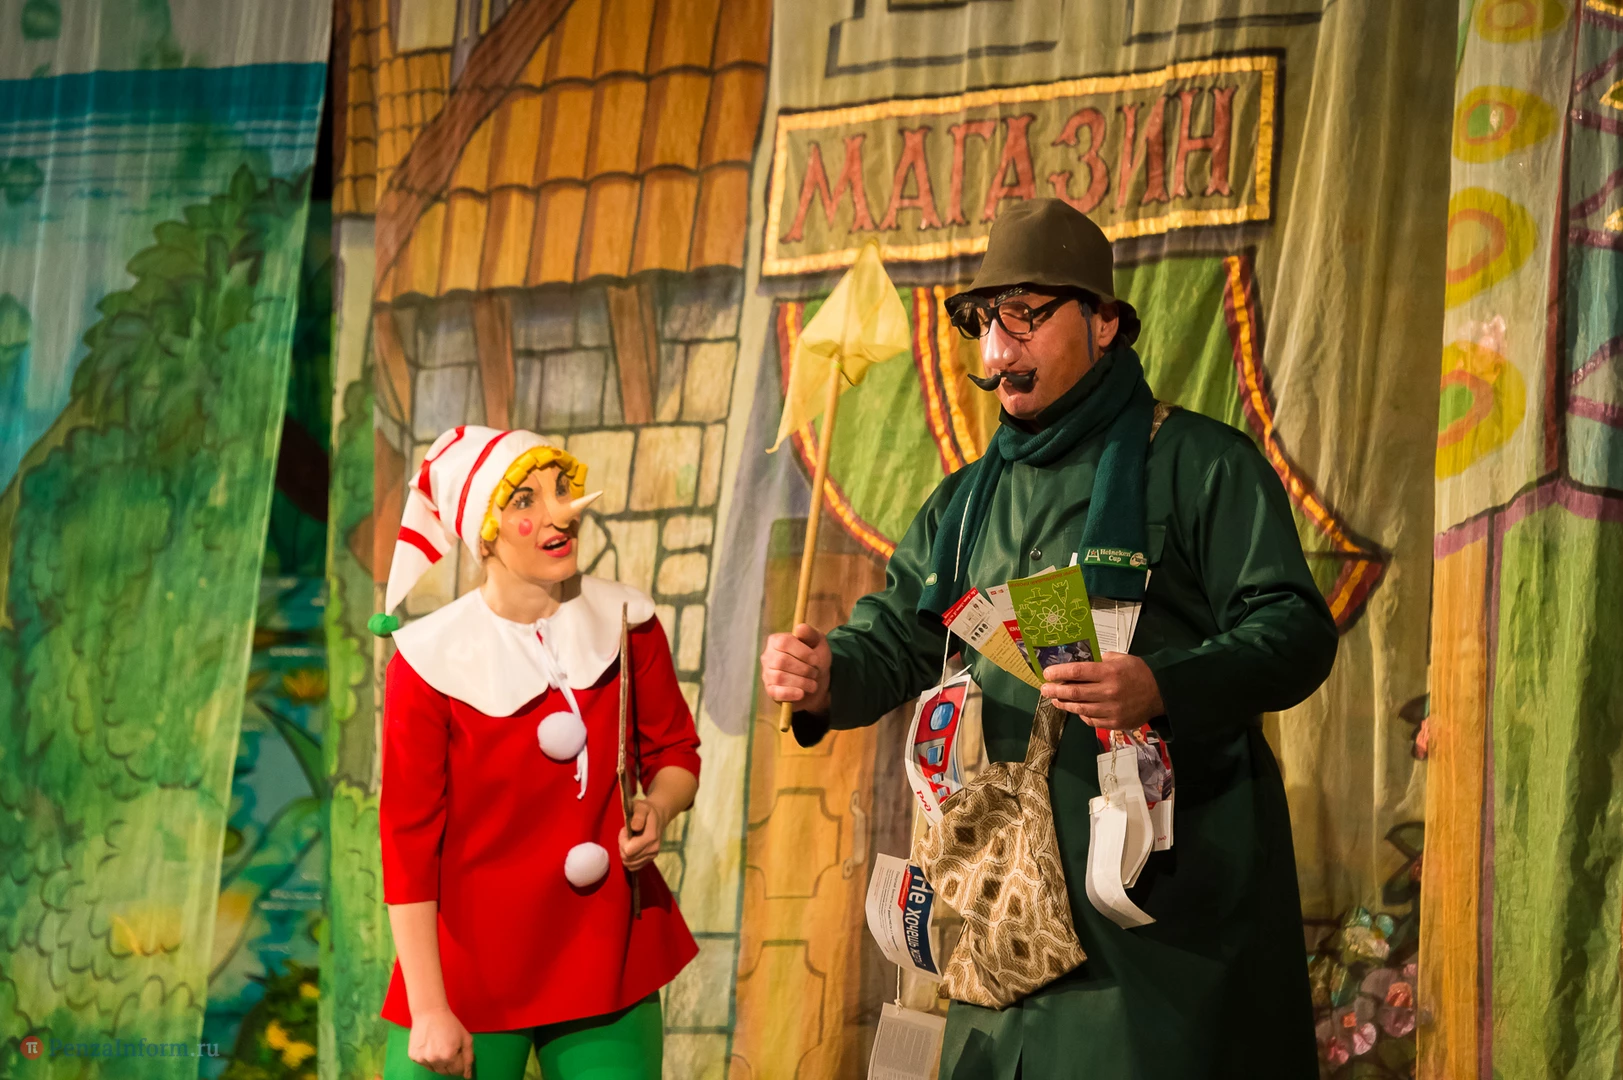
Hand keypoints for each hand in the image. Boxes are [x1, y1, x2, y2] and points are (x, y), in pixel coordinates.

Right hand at [408, 1007, 472, 1077]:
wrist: (430, 1012)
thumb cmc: (450, 1024)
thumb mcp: (466, 1039)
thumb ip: (469, 1058)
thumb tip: (467, 1076)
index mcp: (449, 1056)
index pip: (457, 1072)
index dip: (461, 1065)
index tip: (459, 1056)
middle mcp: (434, 1060)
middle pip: (445, 1072)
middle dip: (451, 1065)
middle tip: (450, 1051)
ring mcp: (422, 1059)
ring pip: (435, 1069)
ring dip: (440, 1063)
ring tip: (440, 1047)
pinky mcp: (413, 1057)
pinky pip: (424, 1064)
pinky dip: (429, 1059)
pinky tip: (431, 1046)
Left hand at [619, 799, 665, 871]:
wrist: (658, 816)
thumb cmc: (646, 811)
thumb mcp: (640, 807)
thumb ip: (638, 816)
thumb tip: (634, 827)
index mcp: (651, 837)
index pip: (629, 850)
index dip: (622, 841)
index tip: (625, 831)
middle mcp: (653, 849)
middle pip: (627, 858)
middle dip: (622, 846)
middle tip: (626, 835)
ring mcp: (652, 855)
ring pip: (629, 863)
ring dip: (625, 853)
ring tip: (629, 840)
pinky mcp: (650, 859)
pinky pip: (634, 866)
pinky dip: (629, 859)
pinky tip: (631, 848)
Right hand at [760, 623, 831, 714]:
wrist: (817, 681)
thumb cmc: (815, 658)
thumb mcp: (817, 642)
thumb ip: (810, 633)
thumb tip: (799, 628)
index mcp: (776, 640)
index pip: (784, 643)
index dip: (802, 652)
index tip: (816, 659)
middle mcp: (768, 656)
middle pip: (781, 661)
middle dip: (803, 669)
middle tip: (815, 673)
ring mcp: (767, 674)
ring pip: (779, 678)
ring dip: (801, 682)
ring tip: (812, 684)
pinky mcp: (771, 690)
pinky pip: (776, 692)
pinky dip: (790, 693)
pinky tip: (801, 693)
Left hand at [1040, 652, 1164, 729]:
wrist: (1161, 693)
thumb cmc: (1139, 672)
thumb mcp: (1121, 658)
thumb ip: (1100, 661)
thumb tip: (1078, 665)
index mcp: (1110, 672)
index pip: (1077, 672)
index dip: (1059, 673)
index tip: (1047, 673)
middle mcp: (1109, 691)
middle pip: (1074, 693)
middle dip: (1055, 691)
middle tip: (1044, 689)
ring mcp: (1111, 709)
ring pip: (1080, 709)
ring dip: (1064, 704)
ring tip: (1054, 700)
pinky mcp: (1115, 723)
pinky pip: (1091, 721)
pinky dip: (1081, 715)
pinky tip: (1074, 710)